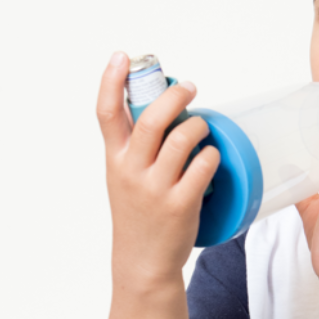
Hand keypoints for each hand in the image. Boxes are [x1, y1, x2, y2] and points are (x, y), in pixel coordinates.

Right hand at [97, 52, 219, 284]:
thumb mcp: (123, 177)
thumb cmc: (138, 214)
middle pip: (151, 120)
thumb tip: (161, 109)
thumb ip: (134, 146)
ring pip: (181, 139)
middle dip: (174, 96)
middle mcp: (131, 170)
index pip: (106, 112)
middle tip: (190, 88)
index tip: (122, 57)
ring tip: (203, 127)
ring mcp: (155, 188)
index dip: (112, 81)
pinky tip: (211, 156)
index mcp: (115, 159)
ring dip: (198, 126)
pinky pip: (202, 167)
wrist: (143, 261)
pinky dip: (211, 155)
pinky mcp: (180, 204)